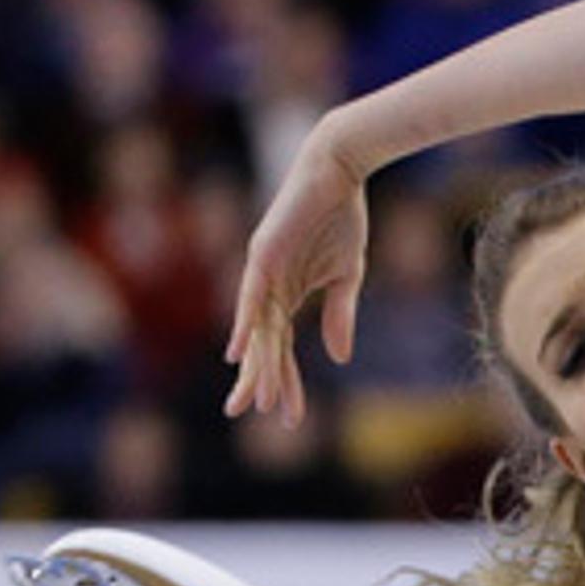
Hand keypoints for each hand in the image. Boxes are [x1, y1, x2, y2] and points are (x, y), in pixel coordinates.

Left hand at [223, 122, 370, 426]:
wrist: (338, 170)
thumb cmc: (343, 215)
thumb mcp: (348, 276)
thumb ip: (340, 316)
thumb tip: (337, 359)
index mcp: (287, 292)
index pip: (282, 347)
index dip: (287, 381)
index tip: (291, 415)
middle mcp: (268, 286)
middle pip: (259, 345)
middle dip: (257, 382)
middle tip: (244, 415)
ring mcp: (262, 271)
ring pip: (256, 329)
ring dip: (255, 367)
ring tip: (254, 401)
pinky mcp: (264, 254)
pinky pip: (252, 297)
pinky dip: (243, 325)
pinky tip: (236, 353)